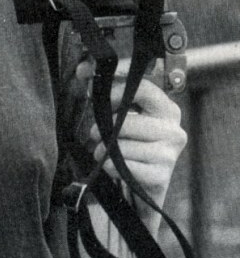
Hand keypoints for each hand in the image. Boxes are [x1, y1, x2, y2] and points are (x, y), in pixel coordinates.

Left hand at [78, 61, 186, 216]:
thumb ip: (109, 95)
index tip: (95, 88)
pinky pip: (123, 166)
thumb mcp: (125, 118)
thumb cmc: (132, 146)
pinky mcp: (161, 176)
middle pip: (127, 120)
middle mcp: (173, 130)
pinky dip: (110, 166)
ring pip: (122, 145)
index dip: (116, 87)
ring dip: (103, 149)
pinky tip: (111, 166)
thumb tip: (83, 70)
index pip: (143, 88)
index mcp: (167, 110)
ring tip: (103, 151)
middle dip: (104, 127)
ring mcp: (169, 154)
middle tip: (94, 133)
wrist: (143, 187)